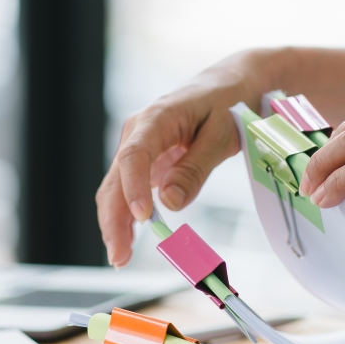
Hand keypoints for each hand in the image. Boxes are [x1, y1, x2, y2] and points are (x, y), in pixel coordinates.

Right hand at [96, 54, 259, 266]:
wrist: (229, 85)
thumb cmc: (229, 104)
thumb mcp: (222, 135)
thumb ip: (195, 168)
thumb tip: (170, 203)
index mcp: (156, 118)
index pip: (134, 155)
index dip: (134, 188)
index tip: (143, 218)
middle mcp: (137, 132)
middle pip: (115, 179)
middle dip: (114, 220)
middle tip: (120, 257)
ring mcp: (136, 147)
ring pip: (115, 188)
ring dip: (115, 223)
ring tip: (120, 258)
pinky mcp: (143, 161)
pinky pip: (127, 190)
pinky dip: (125, 217)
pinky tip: (126, 241)